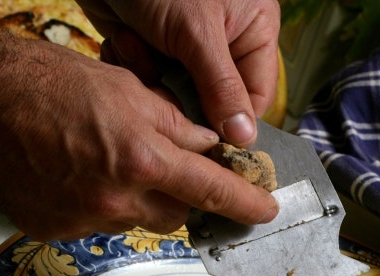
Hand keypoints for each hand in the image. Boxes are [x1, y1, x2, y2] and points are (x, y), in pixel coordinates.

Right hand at [0, 36, 278, 240]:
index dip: (245, 203)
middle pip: (176, 214)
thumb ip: (174, 125)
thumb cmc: (46, 83)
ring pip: (134, 221)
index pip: (212, 190)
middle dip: (179, 194)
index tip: (266, 212)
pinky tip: (72, 175)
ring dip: (134, 198)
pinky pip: (94, 225)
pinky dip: (95, 205)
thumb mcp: (127, 90)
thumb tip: (206, 147)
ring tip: (101, 160)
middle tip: (160, 165)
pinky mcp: (54, 231)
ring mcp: (83, 220)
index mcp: (143, 159)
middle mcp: (117, 199)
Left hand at [75, 0, 280, 146]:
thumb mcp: (197, 33)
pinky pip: (150, 80)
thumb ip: (222, 88)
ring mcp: (188, 47)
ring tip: (136, 46)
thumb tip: (244, 137)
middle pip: (215, 102)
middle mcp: (225, 42)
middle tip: (161, 81)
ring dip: (152, 80)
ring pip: (178, 95)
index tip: (210, 139)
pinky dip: (132, 67)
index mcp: (254, 31)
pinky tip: (122, 41)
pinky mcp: (155, 48)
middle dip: (183, 97)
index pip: (256, 97)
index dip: (233, 122)